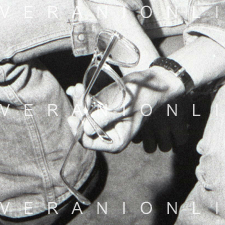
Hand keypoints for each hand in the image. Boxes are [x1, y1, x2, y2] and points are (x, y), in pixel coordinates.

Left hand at [66, 67, 182, 153]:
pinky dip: (82, 98)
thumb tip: (84, 129)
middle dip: (79, 110)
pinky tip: (77, 89)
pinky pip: (88, 107)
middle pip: (84, 127)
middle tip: (78, 90)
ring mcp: (105, 121)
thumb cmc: (142, 96)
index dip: (78, 130)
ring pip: (84, 115)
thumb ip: (105, 118)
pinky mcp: (103, 109)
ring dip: (80, 101)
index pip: (89, 142)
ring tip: (78, 87)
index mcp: (115, 141)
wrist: (152, 82)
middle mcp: (108, 134)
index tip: (73, 115)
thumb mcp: (124, 107)